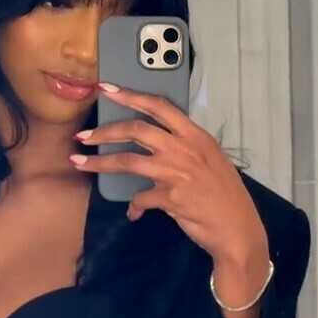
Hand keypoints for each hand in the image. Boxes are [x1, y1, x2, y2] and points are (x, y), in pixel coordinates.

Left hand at [70, 83, 268, 271]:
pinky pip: (140, 199)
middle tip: (84, 136)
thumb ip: (186, 147)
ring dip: (99, 162)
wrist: (237, 228)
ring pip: (127, 161)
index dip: (130, 95)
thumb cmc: (226, 195)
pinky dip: (133, 207)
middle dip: (104, 131)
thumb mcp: (211, 160)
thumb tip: (161, 145)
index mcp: (195, 136)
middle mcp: (184, 149)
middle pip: (136, 129)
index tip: (107, 89)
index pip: (159, 106)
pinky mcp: (171, 198)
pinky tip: (133, 213)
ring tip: (80, 162)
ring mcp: (177, 172)